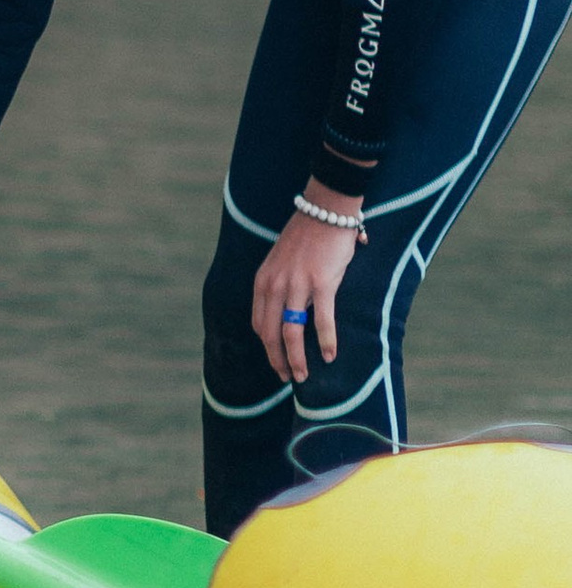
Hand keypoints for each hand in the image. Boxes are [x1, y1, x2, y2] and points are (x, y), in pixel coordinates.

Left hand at [254, 185, 364, 386]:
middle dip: (277, 360)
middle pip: (270, 334)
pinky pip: (321, 320)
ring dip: (296, 359)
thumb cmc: (308, 235)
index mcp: (263, 281)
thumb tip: (292, 308)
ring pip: (291, 333)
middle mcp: (275, 285)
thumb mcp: (281, 260)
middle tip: (288, 377)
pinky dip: (324, 341)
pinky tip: (329, 355)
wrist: (325, 210)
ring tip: (303, 376)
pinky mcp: (321, 283)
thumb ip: (281, 283)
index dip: (266, 346)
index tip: (276, 360)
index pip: (259, 323)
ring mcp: (297, 285)